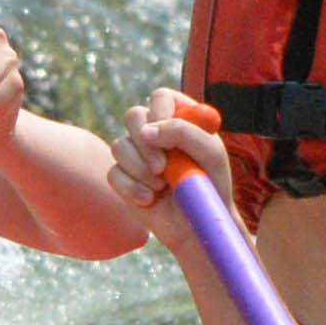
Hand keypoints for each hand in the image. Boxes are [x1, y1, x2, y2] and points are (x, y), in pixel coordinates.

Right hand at [108, 86, 235, 225]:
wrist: (197, 226)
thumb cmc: (211, 187)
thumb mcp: (211, 155)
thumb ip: (185, 133)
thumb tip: (147, 131)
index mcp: (180, 118)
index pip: (161, 98)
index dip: (159, 111)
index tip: (164, 132)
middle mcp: (156, 132)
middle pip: (133, 116)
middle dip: (145, 143)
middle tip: (162, 168)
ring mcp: (137, 154)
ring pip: (120, 146)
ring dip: (141, 170)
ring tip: (162, 188)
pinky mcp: (123, 177)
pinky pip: (113, 173)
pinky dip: (132, 188)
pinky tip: (150, 200)